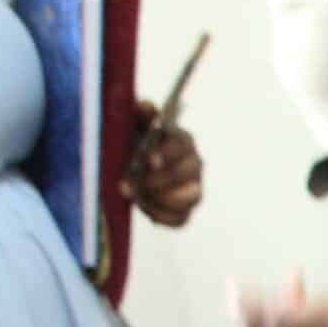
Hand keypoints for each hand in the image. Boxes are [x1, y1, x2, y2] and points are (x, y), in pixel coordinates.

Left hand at [123, 104, 201, 226]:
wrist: (132, 167)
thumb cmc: (134, 141)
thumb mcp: (134, 123)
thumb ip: (141, 114)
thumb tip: (146, 107)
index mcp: (184, 141)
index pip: (183, 146)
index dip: (168, 154)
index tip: (150, 161)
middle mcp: (195, 165)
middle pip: (186, 175)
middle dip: (159, 180)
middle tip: (134, 183)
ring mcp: (194, 190)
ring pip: (188, 199)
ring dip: (159, 199)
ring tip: (136, 195)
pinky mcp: (186, 211)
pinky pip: (180, 219)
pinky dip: (160, 216)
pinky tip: (144, 207)